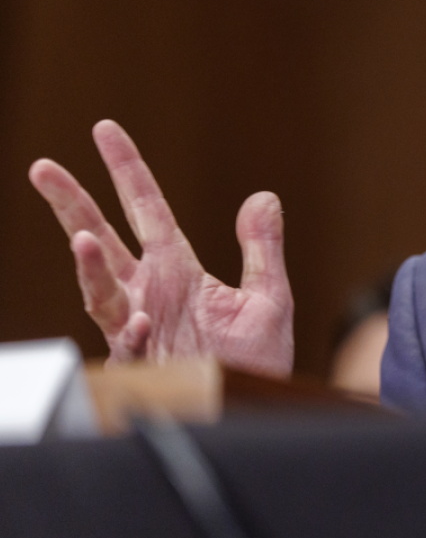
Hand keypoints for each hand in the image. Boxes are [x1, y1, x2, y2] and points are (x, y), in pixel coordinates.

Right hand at [29, 120, 293, 377]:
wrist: (257, 407)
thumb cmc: (258, 359)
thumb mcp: (269, 297)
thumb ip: (263, 248)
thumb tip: (262, 197)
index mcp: (177, 268)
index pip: (147, 208)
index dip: (126, 170)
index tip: (104, 130)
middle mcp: (150, 290)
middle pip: (102, 238)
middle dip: (72, 204)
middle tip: (44, 167)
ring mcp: (142, 326)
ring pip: (102, 291)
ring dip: (90, 266)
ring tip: (82, 238)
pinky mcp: (148, 363)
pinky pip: (133, 346)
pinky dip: (136, 331)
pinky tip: (144, 319)